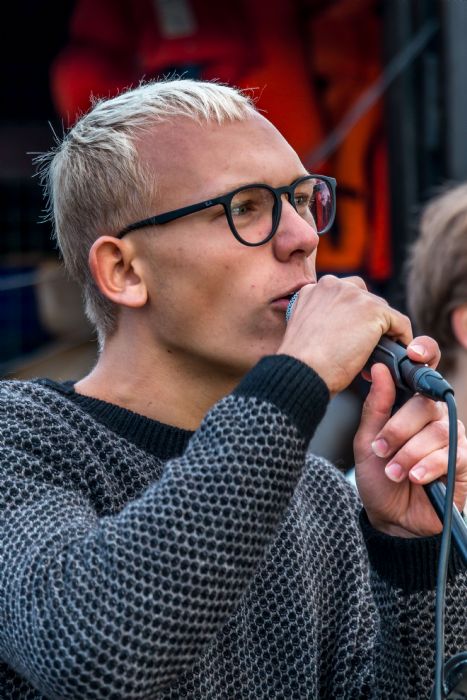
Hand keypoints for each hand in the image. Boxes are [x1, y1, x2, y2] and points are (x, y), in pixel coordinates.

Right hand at [278, 276, 412, 394]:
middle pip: (365, 299)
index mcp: (314, 289)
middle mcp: (333, 285)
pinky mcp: (373, 310)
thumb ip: (321, 319)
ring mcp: (354, 295)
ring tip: (380, 353)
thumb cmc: (300, 362)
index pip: (345, 296)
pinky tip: (397, 353)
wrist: (301, 371)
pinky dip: (402, 338)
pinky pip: (399, 322)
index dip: (352, 317)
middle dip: (368, 322)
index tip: (353, 336)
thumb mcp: (305, 329)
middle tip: (367, 347)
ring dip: (383, 331)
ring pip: (382, 311)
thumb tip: (343, 329)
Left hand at [354, 336, 466, 536]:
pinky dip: (428, 465)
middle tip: (380, 449)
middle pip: (425, 404)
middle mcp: (436, 416)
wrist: (391, 518)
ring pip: (437, 430)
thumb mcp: (367, 441)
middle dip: (398, 428)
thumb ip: (376, 407)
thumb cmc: (379, 477)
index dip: (425, 354)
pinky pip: (453, 454)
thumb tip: (379, 370)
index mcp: (412, 404)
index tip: (412, 353)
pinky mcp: (466, 460)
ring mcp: (454, 437)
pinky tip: (415, 477)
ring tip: (393, 471)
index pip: (425, 369)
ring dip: (409, 453)